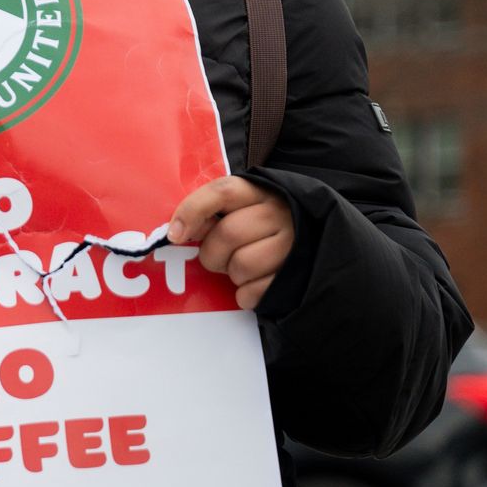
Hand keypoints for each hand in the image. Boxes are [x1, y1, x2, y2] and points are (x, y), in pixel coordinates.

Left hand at [167, 177, 293, 310]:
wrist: (311, 243)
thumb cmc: (259, 227)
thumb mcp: (237, 210)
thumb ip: (209, 213)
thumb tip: (178, 233)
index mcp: (258, 191)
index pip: (221, 191)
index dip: (192, 212)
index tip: (174, 236)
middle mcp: (279, 213)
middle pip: (228, 234)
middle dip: (212, 254)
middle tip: (216, 258)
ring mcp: (293, 243)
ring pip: (242, 265)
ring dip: (231, 274)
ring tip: (239, 269)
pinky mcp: (299, 273)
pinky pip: (256, 291)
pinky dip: (245, 294)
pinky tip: (251, 285)